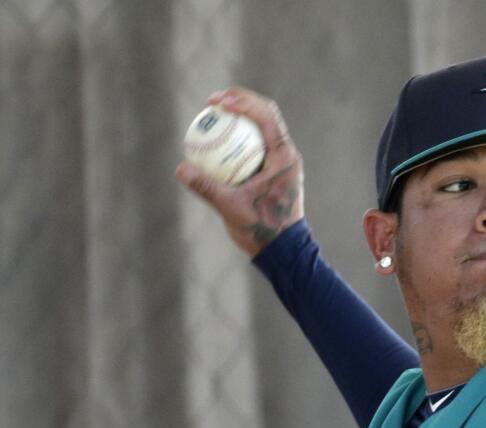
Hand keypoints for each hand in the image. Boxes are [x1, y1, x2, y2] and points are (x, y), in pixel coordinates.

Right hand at [175, 87, 304, 257]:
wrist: (283, 250)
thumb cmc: (263, 230)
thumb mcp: (231, 208)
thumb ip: (207, 187)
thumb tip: (181, 170)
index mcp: (284, 157)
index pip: (266, 116)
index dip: (242, 101)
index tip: (217, 101)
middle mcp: (287, 155)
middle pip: (266, 114)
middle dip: (241, 100)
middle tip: (214, 100)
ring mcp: (281, 162)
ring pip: (262, 128)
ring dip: (241, 116)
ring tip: (215, 113)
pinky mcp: (274, 171)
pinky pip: (255, 146)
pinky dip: (238, 138)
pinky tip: (217, 139)